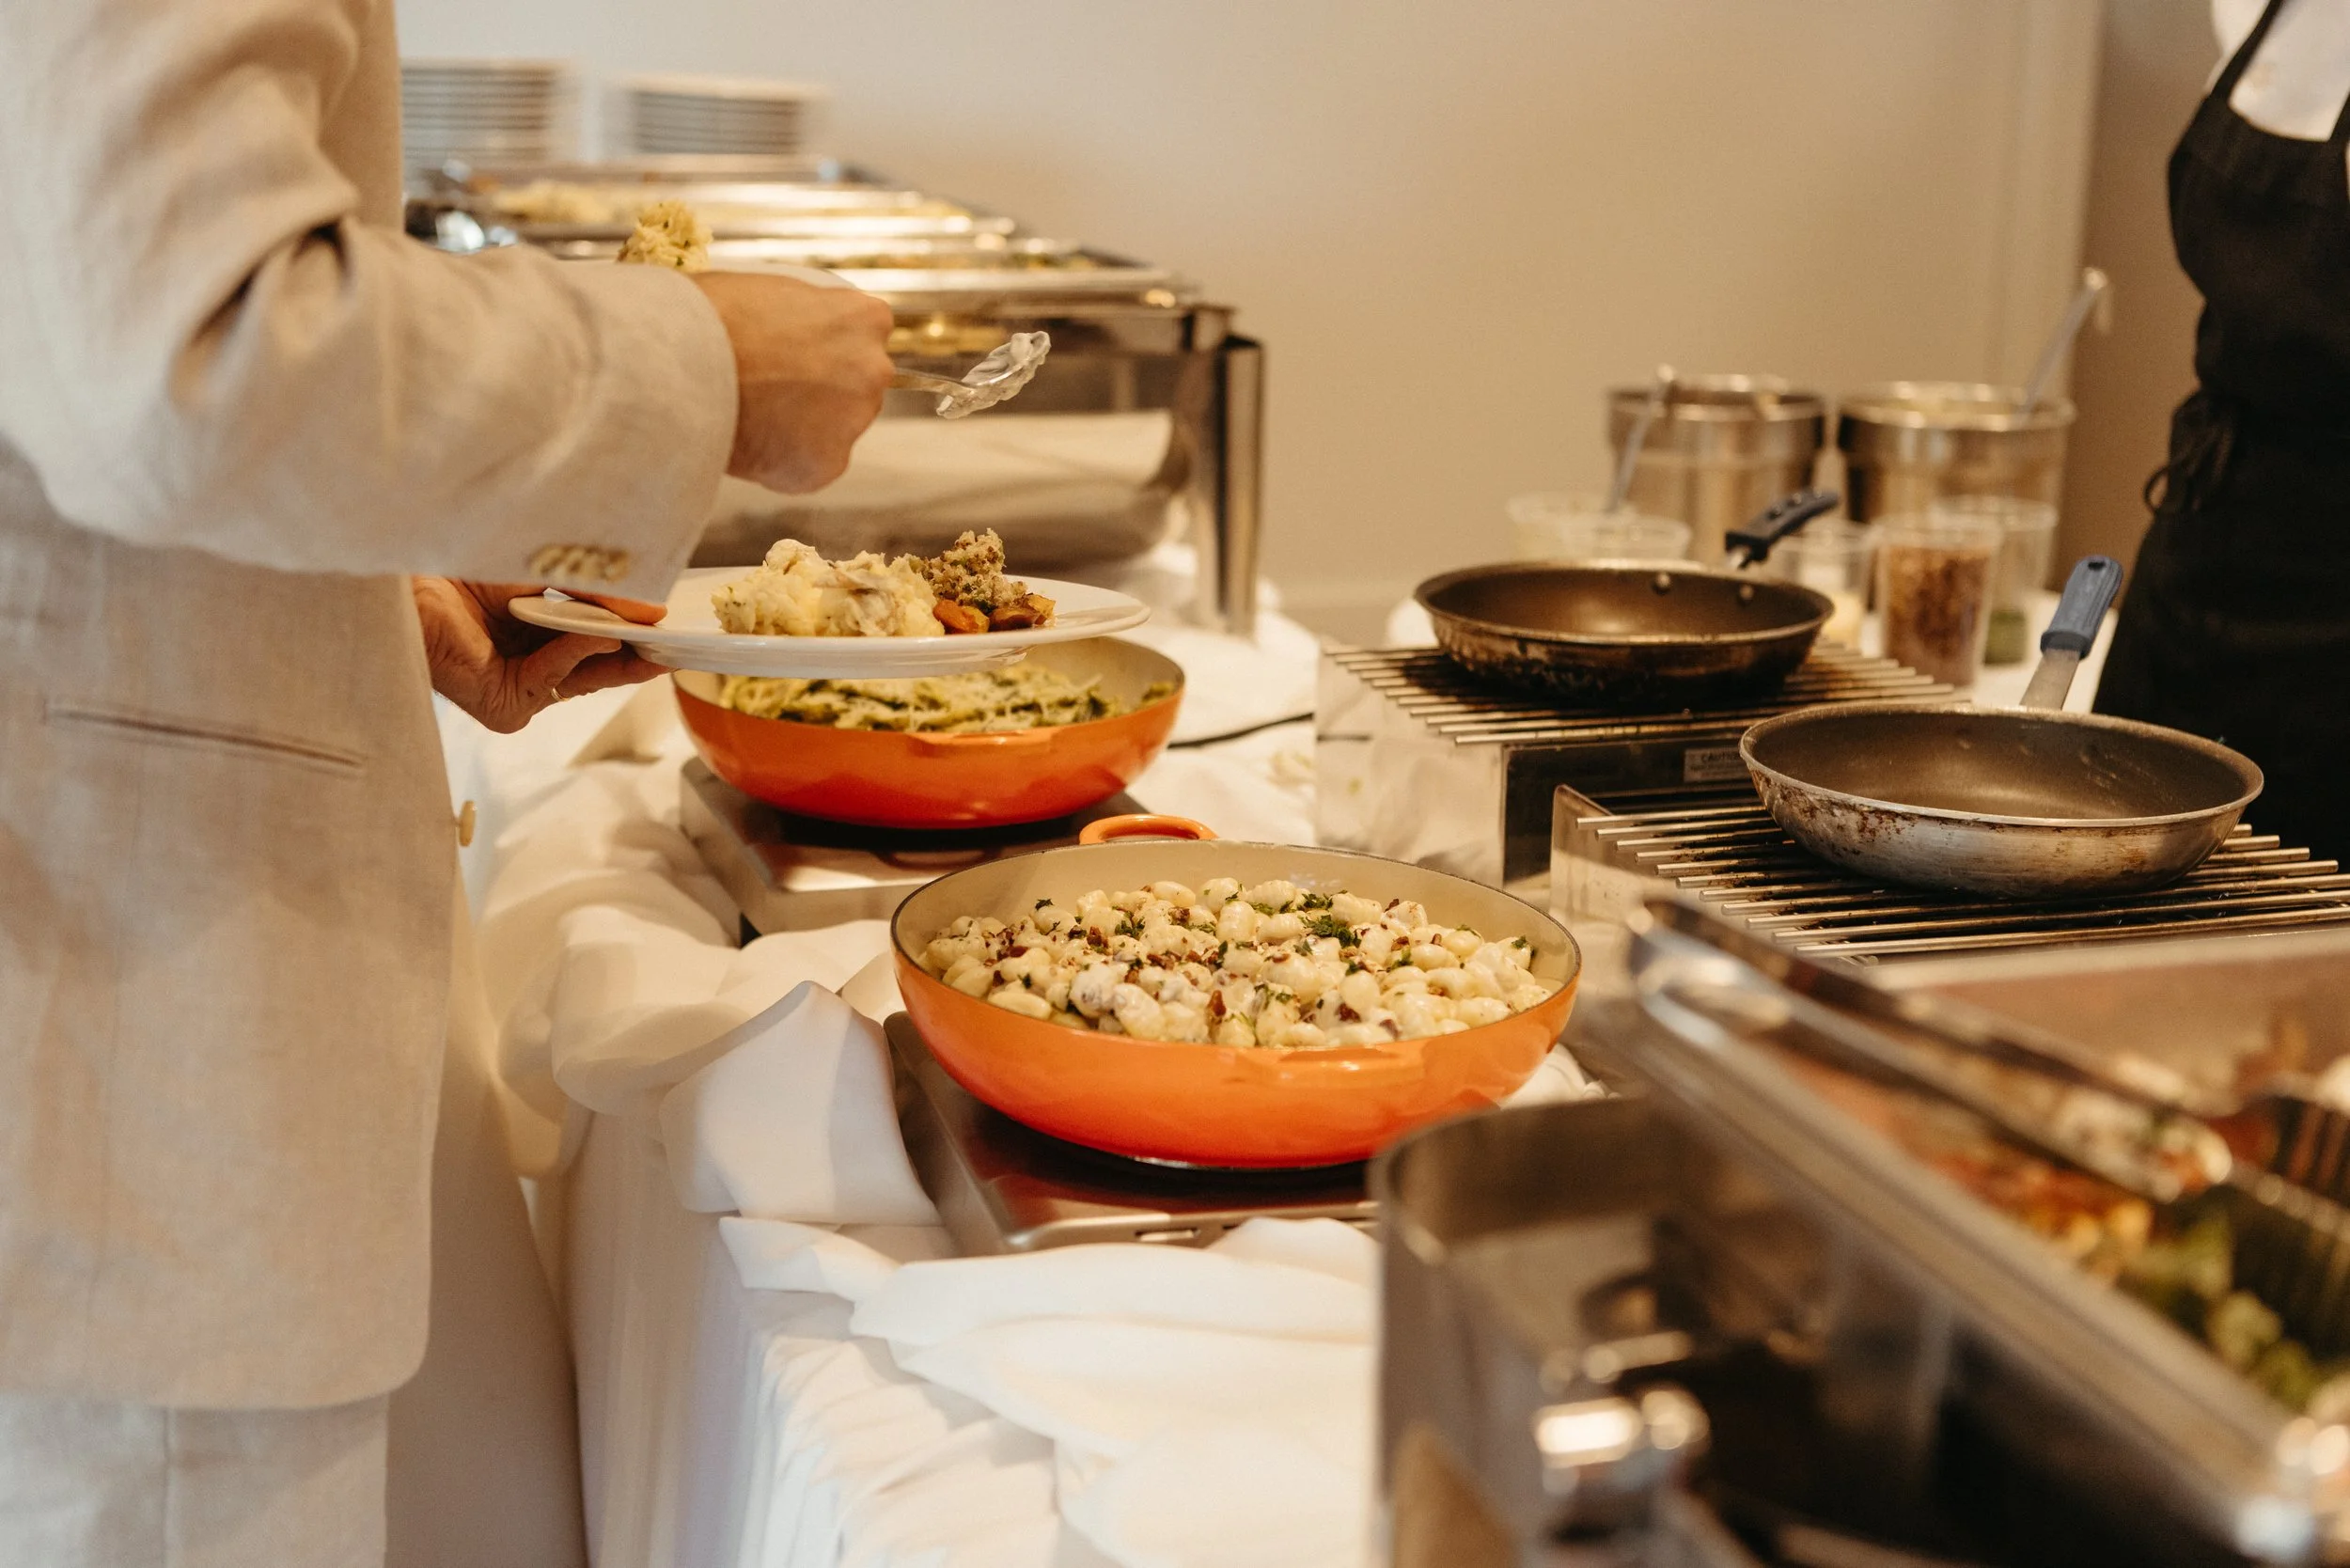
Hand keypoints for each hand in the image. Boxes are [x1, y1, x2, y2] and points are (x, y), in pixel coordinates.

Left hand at [414, 577, 668, 733]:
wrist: (402, 584)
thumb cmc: (457, 572)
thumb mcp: (541, 575)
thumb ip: (592, 593)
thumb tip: (651, 609)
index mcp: (532, 637)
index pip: (592, 642)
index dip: (629, 633)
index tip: (665, 623)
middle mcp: (525, 668)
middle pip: (594, 667)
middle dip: (635, 653)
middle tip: (673, 642)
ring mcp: (516, 692)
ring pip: (579, 676)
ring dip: (614, 653)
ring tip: (649, 635)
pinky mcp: (503, 707)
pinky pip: (551, 678)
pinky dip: (576, 654)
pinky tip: (599, 636)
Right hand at [691, 271, 894, 493]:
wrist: (675, 361)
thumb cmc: (709, 313)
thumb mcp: (767, 289)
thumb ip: (799, 313)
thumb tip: (793, 328)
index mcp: (864, 317)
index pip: (863, 337)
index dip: (826, 347)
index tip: (795, 354)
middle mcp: (873, 370)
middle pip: (856, 386)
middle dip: (822, 391)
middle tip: (769, 389)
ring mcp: (853, 421)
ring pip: (833, 431)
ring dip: (802, 429)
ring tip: (750, 415)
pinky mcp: (826, 465)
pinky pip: (808, 469)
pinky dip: (782, 464)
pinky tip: (748, 444)